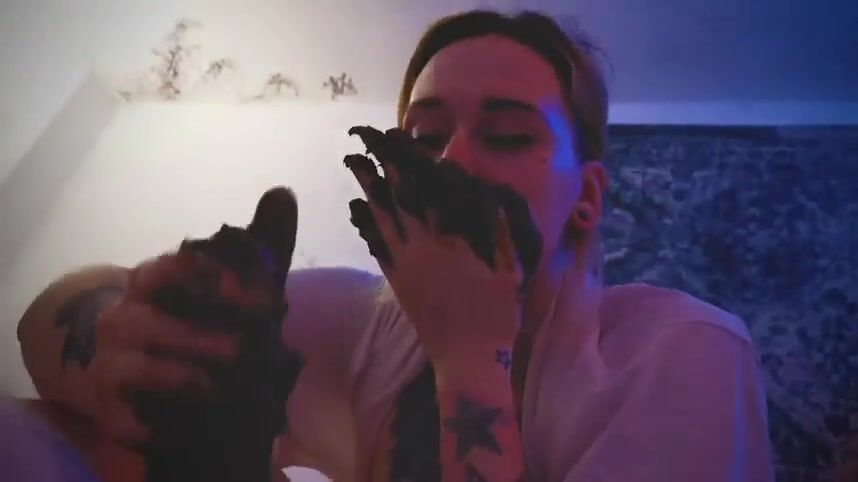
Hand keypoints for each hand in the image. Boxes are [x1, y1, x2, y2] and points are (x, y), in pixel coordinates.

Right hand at [91, 186, 298, 447]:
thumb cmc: (196, 319)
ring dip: (181, 376)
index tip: (261, 298)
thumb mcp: (235, 284)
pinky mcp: (111, 410)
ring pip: (139, 368)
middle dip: (199, 336)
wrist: (142, 373)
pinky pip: (128, 417)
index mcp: (151, 280)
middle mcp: (123, 318)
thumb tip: (284, 192)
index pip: (174, 268)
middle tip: (245, 349)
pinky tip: (184, 424)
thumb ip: (260, 244)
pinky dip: (153, 422)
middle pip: (151, 322)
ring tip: (221, 386)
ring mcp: (111, 364)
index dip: (215, 281)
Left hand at [345, 126, 541, 367]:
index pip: (421, 189)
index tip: (391, 137)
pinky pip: (375, 246)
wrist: (467, 358)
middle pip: (392, 197)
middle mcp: (419, 245)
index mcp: (448, 238)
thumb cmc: (494, 314)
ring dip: (364, 188)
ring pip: (379, 218)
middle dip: (376, 166)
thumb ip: (498, 228)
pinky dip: (364, 224)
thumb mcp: (508, 268)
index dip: (404, 160)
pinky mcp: (396, 281)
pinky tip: (355, 210)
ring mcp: (403, 264)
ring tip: (353, 165)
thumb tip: (487, 191)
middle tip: (360, 141)